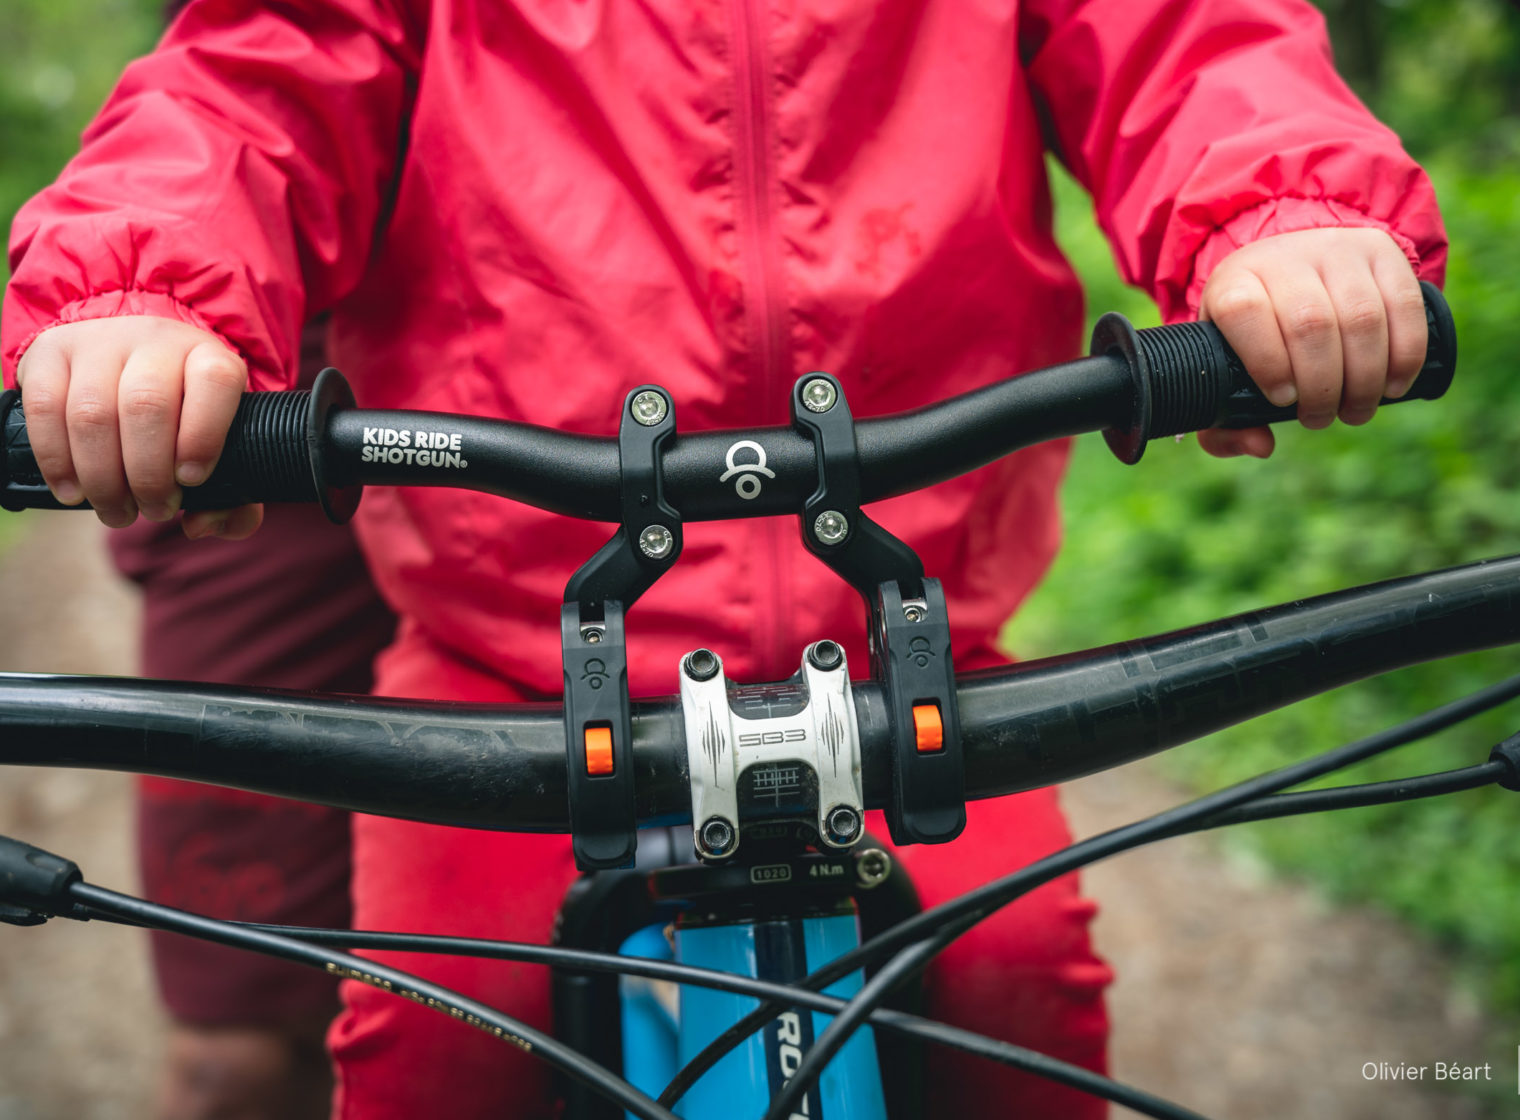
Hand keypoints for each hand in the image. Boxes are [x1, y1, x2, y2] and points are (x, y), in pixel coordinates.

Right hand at [15, 316, 261, 537]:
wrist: (125, 357)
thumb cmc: (182, 415)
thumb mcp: (219, 441)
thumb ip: (231, 495)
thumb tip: (202, 525)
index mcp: (207, 356)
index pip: (214, 382)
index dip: (204, 436)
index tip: (191, 481)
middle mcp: (155, 340)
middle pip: (146, 406)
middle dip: (149, 475)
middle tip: (154, 511)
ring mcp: (99, 342)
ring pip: (93, 414)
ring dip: (103, 479)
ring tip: (117, 512)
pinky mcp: (51, 353)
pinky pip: (45, 410)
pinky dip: (57, 462)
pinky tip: (74, 493)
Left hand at [1196, 227, 1427, 458]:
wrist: (1291, 267)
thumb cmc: (1254, 334)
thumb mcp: (1226, 368)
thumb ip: (1225, 422)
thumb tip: (1261, 446)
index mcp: (1234, 282)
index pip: (1245, 312)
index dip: (1267, 361)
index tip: (1283, 400)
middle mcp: (1284, 257)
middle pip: (1310, 323)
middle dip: (1322, 387)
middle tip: (1321, 418)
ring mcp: (1336, 249)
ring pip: (1361, 317)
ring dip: (1365, 379)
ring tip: (1356, 410)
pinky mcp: (1381, 251)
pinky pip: (1404, 305)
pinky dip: (1405, 355)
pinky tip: (1394, 386)